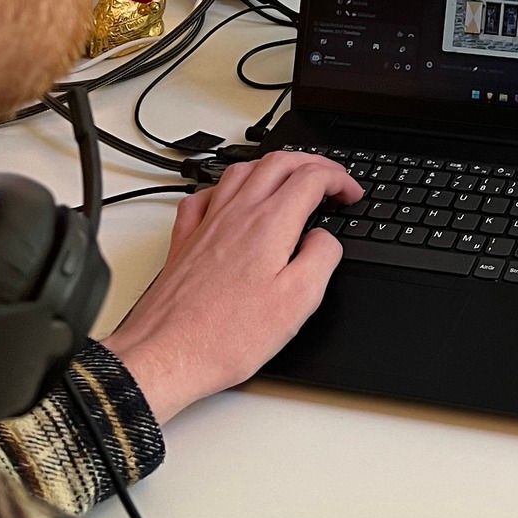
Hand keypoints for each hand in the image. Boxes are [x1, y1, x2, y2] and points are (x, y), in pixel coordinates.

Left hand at [103, 152, 363, 425]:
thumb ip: (322, 258)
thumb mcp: (298, 302)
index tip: (350, 194)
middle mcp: (236, 215)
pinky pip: (204, 196)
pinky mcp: (184, 242)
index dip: (339, 180)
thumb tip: (325, 238)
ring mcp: (206, 224)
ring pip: (241, 171)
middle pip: (278, 162)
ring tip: (288, 178)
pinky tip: (229, 200)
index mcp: (269, 225)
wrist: (167, 355)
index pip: (311, 178)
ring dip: (271, 166)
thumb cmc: (227, 336)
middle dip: (311, 162)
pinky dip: (225, 188)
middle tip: (330, 178)